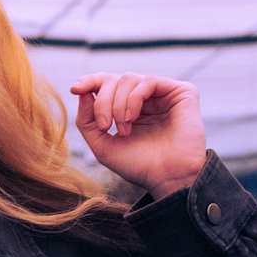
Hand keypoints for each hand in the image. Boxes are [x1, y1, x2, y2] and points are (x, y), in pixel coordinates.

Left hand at [72, 72, 208, 200]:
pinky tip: (132, 118)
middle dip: (102, 100)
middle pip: (114, 79)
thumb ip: (87, 120)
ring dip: (118, 104)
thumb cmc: (139, 166)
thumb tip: (81, 91)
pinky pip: (148, 81)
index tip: (75, 89)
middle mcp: (147, 98)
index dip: (90, 81)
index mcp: (129, 108)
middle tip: (104, 125)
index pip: (107, 84)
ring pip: (129, 78)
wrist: (168, 178)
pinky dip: (134, 98)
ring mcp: (164, 94)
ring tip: (123, 129)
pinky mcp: (182, 92)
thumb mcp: (102, 145)